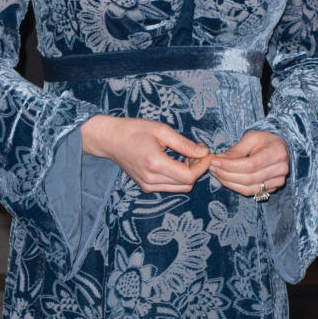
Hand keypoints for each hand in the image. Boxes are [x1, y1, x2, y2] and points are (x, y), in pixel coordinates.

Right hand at [81, 114, 210, 192]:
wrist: (110, 140)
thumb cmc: (134, 130)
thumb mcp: (162, 130)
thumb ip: (184, 144)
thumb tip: (204, 152)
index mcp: (155, 164)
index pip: (189, 176)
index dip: (202, 166)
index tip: (207, 153)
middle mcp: (151, 179)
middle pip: (186, 185)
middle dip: (197, 170)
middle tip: (197, 153)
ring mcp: (147, 186)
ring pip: (179, 188)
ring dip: (188, 175)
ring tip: (186, 157)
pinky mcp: (145, 187)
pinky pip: (169, 187)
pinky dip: (177, 178)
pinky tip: (175, 162)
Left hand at [207, 131, 289, 198]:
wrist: (278, 147)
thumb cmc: (264, 140)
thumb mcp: (251, 137)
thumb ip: (237, 150)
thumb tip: (220, 160)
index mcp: (277, 153)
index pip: (250, 165)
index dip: (230, 165)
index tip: (215, 161)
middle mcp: (281, 169)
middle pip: (248, 178)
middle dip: (226, 174)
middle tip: (212, 167)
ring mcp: (278, 181)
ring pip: (248, 188)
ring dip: (228, 182)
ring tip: (216, 173)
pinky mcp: (272, 189)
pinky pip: (250, 192)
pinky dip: (235, 187)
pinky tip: (225, 179)